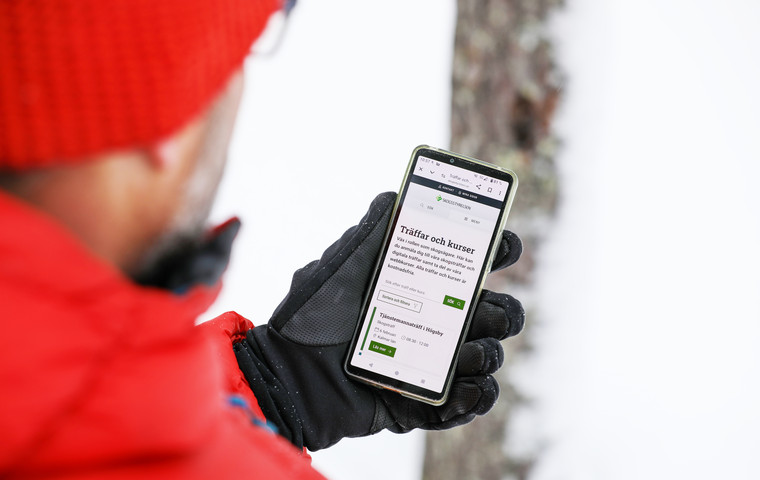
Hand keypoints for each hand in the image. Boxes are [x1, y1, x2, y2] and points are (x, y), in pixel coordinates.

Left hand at [234, 192, 523, 450]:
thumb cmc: (310, 314)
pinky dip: (476, 399)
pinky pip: (462, 405)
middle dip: (502, 313)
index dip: (498, 251)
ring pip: (485, 358)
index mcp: (421, 285)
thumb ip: (368, 232)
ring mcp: (431, 363)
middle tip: (484, 313)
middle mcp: (434, 322)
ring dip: (487, 355)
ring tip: (466, 355)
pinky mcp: (420, 401)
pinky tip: (471, 388)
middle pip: (494, 314)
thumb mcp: (338, 265)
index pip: (473, 266)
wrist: (287, 372)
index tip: (505, 246)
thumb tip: (395, 195)